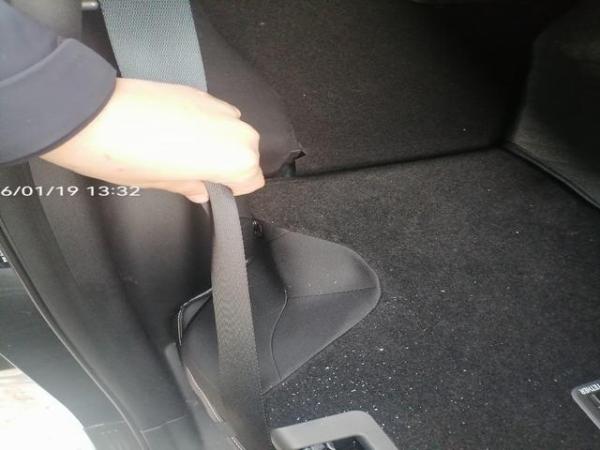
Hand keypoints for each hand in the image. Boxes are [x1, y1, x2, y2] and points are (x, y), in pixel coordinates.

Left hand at [41, 78, 263, 202]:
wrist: (90, 114)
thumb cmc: (125, 155)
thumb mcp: (163, 183)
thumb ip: (192, 186)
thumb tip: (201, 190)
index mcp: (234, 159)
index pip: (252, 181)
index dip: (230, 189)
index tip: (210, 189)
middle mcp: (234, 129)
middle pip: (246, 154)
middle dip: (225, 164)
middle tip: (192, 172)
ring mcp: (217, 106)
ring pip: (232, 131)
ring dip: (216, 141)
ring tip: (181, 150)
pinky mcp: (198, 92)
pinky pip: (214, 114)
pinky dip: (202, 124)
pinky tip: (173, 131)